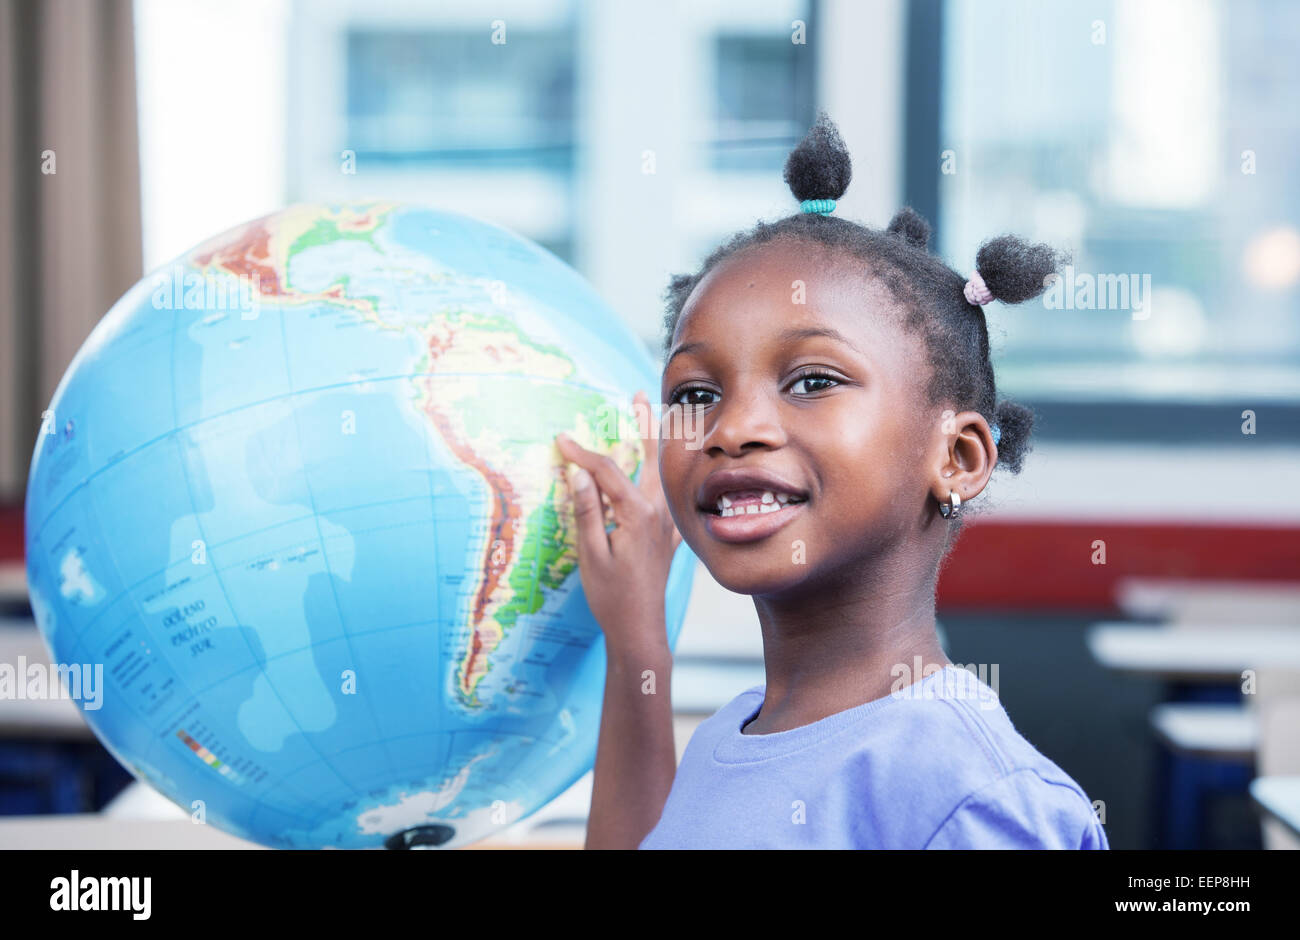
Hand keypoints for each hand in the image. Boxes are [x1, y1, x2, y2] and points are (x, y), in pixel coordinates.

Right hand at [555, 390, 682, 652]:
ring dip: (655, 444)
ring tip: (650, 418)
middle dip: (643, 423)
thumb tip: (578, 471)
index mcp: (637, 514)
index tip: (560, 438)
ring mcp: (666, 523)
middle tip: (637, 395)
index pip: (606, 470)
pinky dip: (662, 473)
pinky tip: (659, 468)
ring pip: (662, 472)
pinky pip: (667, 494)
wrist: (640, 629)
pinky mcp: (667, 534)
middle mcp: (658, 512)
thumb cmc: (611, 596)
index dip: (581, 453)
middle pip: (650, 456)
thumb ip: (586, 510)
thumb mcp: (590, 554)